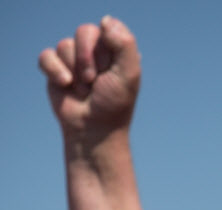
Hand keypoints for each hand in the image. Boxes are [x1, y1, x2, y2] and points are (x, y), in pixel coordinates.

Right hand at [38, 16, 139, 139]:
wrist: (93, 130)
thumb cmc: (113, 105)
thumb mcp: (129, 75)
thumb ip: (124, 44)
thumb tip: (105, 20)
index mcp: (114, 49)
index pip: (105, 28)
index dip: (105, 50)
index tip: (109, 71)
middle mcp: (94, 50)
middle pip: (84, 32)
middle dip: (88, 59)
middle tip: (94, 81)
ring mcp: (73, 59)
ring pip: (65, 45)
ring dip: (75, 72)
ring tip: (83, 90)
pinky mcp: (55, 69)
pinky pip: (47, 56)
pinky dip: (55, 71)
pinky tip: (65, 85)